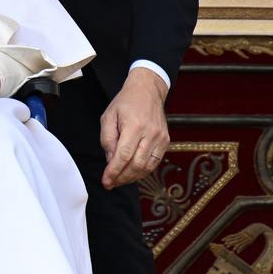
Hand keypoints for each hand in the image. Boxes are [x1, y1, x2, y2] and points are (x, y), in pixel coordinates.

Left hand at [99, 67, 168, 188]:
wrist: (147, 90)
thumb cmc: (125, 102)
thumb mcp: (108, 116)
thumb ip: (107, 139)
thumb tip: (110, 160)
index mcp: (134, 125)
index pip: (123, 155)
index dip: (113, 171)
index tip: (106, 181)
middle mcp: (150, 133)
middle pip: (136, 165)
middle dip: (122, 178)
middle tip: (111, 183)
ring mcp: (160, 138)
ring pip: (146, 167)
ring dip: (132, 177)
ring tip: (120, 179)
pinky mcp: (166, 141)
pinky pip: (154, 163)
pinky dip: (143, 171)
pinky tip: (133, 172)